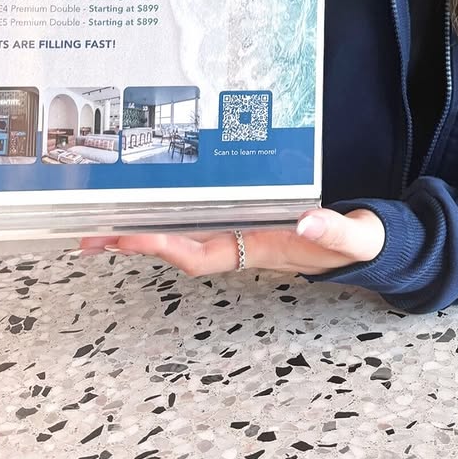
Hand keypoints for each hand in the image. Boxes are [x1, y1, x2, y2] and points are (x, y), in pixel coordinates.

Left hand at [78, 207, 384, 276]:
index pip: (200, 253)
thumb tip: (309, 220)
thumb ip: (335, 230)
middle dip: (135, 243)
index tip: (129, 238)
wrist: (367, 246)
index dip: (163, 247)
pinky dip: (172, 216)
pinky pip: (200, 220)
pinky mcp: (246, 219)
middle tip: (90, 235)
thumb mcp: (352, 237)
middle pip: (177, 247)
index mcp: (259, 247)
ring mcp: (241, 232)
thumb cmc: (356, 244)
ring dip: (145, 232)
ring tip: (104, 224)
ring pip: (183, 236)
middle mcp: (242, 243)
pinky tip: (153, 205)